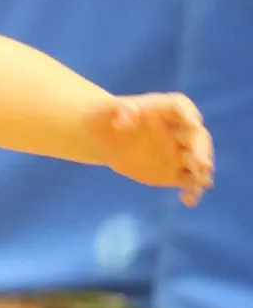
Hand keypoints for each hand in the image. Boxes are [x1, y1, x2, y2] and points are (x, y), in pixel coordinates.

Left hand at [87, 93, 213, 205]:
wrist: (106, 136)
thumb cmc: (110, 116)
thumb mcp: (110, 109)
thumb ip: (120, 111)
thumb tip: (123, 121)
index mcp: (168, 109)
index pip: (181, 108)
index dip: (189, 115)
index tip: (193, 124)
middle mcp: (181, 130)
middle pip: (197, 139)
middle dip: (201, 151)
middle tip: (202, 164)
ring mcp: (181, 152)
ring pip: (197, 163)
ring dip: (201, 173)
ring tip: (200, 183)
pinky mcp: (175, 172)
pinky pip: (188, 182)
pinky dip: (191, 191)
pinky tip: (187, 200)